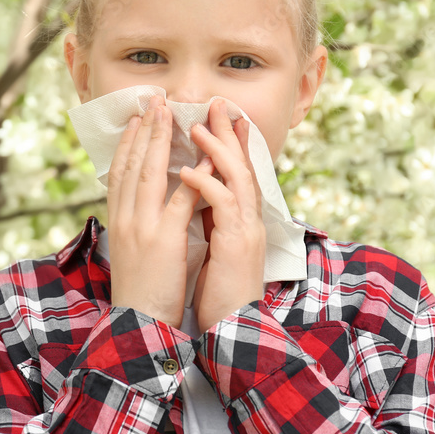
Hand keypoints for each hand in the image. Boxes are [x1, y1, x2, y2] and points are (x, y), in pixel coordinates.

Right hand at [107, 94, 201, 328]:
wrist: (139, 324)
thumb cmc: (141, 293)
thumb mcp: (134, 253)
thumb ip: (138, 226)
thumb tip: (146, 207)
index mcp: (120, 221)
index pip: (121, 173)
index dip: (129, 143)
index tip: (137, 119)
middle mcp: (127, 218)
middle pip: (133, 164)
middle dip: (144, 130)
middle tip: (153, 100)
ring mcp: (143, 226)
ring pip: (151, 172)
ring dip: (160, 138)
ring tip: (169, 111)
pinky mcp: (165, 239)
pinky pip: (181, 199)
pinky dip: (192, 175)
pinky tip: (202, 155)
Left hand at [179, 99, 266, 331]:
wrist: (231, 329)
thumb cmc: (218, 292)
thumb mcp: (212, 248)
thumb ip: (206, 220)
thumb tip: (189, 199)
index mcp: (239, 220)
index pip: (234, 172)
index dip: (227, 143)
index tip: (216, 117)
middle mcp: (247, 219)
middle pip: (241, 165)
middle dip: (228, 133)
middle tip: (216, 104)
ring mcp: (246, 230)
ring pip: (236, 177)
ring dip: (217, 149)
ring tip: (197, 127)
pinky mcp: (238, 244)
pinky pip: (225, 205)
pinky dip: (206, 184)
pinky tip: (187, 171)